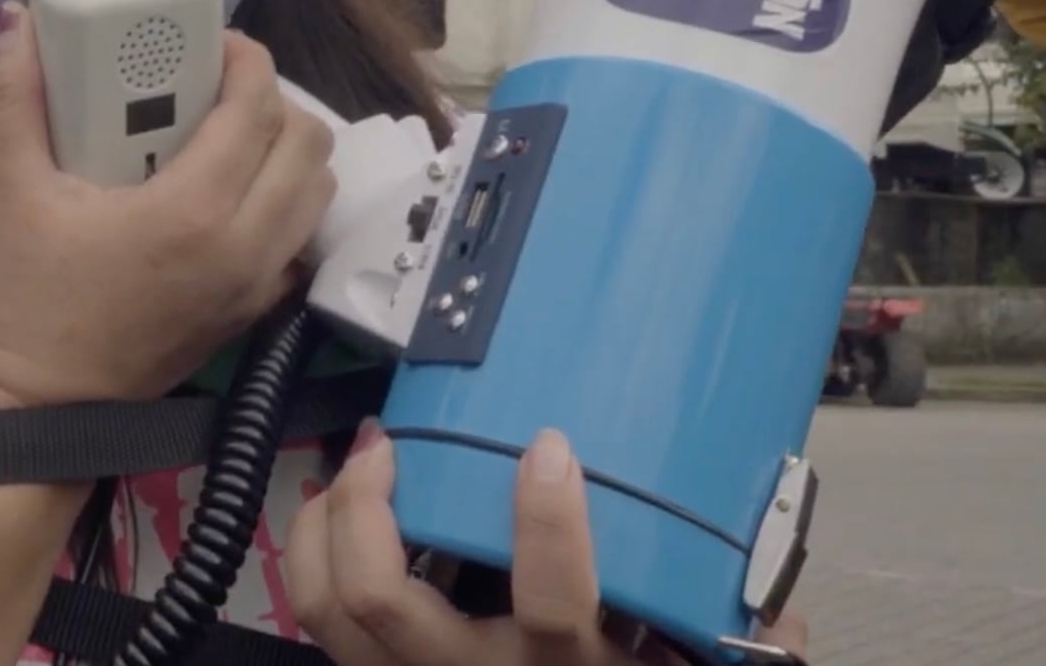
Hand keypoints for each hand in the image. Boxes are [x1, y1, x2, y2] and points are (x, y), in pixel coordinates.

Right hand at [0, 5, 336, 407]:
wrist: (42, 414)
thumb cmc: (25, 301)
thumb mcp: (11, 191)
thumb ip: (14, 99)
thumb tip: (14, 20)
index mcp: (194, 209)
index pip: (257, 107)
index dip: (246, 59)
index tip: (212, 42)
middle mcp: (245, 245)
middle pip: (307, 143)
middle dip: (271, 99)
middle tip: (217, 87)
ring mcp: (257, 285)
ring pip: (315, 192)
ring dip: (287, 150)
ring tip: (228, 135)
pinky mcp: (254, 313)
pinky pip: (300, 240)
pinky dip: (284, 203)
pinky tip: (229, 195)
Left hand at [288, 423, 809, 664]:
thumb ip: (741, 645)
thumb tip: (782, 608)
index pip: (555, 602)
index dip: (547, 525)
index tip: (550, 446)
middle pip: (389, 598)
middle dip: (372, 509)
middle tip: (389, 443)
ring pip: (333, 607)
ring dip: (326, 523)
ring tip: (358, 462)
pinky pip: (316, 618)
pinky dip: (305, 553)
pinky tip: (326, 507)